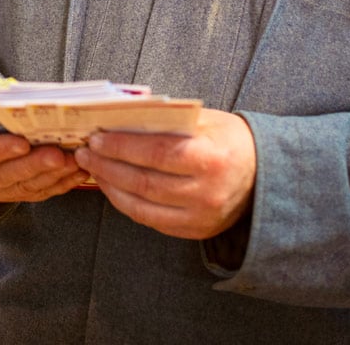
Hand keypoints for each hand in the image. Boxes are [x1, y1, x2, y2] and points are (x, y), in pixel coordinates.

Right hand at [0, 127, 87, 202]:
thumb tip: (15, 91)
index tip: (23, 142)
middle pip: (4, 175)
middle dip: (34, 165)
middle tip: (58, 154)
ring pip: (24, 187)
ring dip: (51, 175)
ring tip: (73, 162)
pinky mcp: (13, 196)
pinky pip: (38, 193)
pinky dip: (60, 184)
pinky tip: (77, 172)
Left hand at [73, 108, 256, 239]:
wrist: (263, 176)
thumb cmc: (229, 141)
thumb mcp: (204, 121)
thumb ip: (166, 121)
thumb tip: (118, 118)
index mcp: (210, 158)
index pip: (156, 153)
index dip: (121, 147)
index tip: (96, 138)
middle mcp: (205, 192)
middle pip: (143, 181)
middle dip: (107, 165)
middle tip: (85, 152)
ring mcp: (200, 217)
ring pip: (142, 206)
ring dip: (110, 186)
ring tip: (93, 168)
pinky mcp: (194, 231)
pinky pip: (150, 220)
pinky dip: (126, 203)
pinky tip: (112, 187)